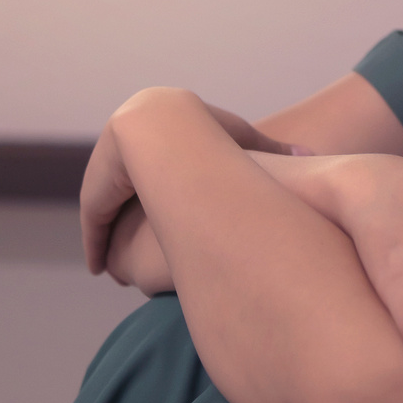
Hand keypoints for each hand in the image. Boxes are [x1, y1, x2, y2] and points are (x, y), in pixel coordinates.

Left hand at [85, 94, 303, 285]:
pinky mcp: (95, 191)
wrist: (167, 130)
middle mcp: (130, 151)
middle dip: (128, 222)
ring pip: (109, 214)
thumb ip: (270, 152)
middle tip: (135, 261)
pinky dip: (96, 244)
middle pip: (129, 196)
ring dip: (109, 239)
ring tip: (117, 272)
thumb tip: (307, 153)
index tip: (169, 230)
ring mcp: (108, 170)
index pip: (155, 174)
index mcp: (159, 137)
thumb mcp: (243, 144)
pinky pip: (95, 222)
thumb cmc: (214, 135)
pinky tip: (100, 268)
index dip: (160, 198)